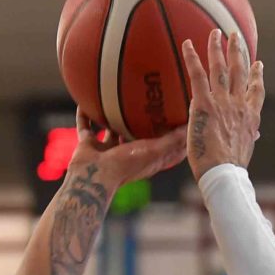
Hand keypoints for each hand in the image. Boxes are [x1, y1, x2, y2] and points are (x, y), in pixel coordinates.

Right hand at [69, 109, 185, 190]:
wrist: (92, 178)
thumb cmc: (125, 166)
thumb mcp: (154, 150)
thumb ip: (172, 139)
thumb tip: (191, 124)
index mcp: (146, 158)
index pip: (167, 148)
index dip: (177, 136)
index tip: (184, 118)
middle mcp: (128, 154)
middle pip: (140, 136)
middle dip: (146, 123)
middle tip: (152, 100)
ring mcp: (108, 150)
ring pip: (112, 131)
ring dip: (114, 117)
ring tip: (119, 96)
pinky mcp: (89, 146)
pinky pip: (86, 126)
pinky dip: (84, 114)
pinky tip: (86, 99)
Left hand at [180, 28, 264, 181]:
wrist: (224, 174)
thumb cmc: (231, 169)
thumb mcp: (244, 151)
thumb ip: (247, 138)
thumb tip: (254, 135)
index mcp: (250, 117)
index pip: (256, 91)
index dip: (257, 75)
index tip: (258, 64)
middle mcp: (239, 104)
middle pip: (240, 71)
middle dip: (238, 51)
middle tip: (235, 36)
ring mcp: (222, 102)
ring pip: (220, 68)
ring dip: (217, 48)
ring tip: (215, 33)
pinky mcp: (204, 104)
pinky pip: (197, 75)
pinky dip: (192, 58)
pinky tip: (187, 44)